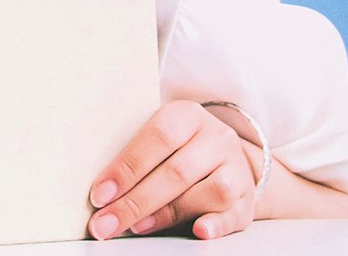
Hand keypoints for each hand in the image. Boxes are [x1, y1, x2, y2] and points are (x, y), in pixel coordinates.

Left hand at [86, 100, 258, 240]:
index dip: (127, 168)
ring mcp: (236, 169)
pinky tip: (197, 231)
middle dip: (136, 202)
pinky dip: (216, 225)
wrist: (227, 159)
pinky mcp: (247, 200)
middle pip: (177, 172)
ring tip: (138, 226)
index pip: (157, 137)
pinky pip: (235, 213)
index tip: (100, 195)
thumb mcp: (160, 141)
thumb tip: (104, 194)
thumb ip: (137, 159)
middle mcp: (216, 139)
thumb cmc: (180, 150)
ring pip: (210, 191)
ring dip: (169, 213)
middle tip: (107, 223)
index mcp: (188, 116)